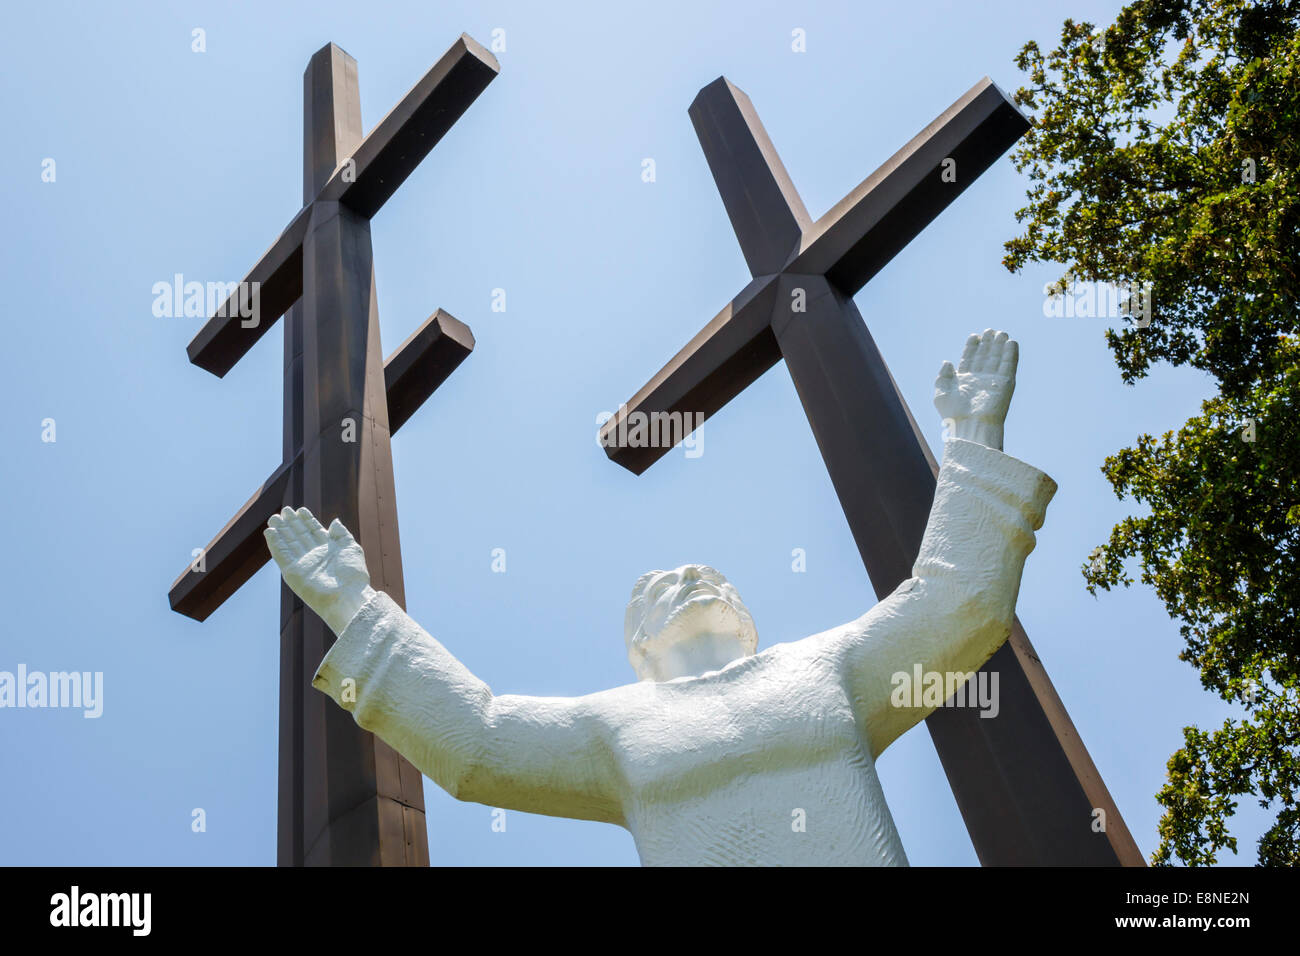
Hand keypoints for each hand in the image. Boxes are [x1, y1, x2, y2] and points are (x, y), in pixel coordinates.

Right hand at [264, 507, 374, 635]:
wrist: (347, 595)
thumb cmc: (353, 574)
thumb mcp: (350, 548)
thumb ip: (341, 534)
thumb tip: (335, 521)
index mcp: (328, 550)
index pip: (314, 531)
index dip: (306, 520)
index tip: (300, 509)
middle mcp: (314, 556)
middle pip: (299, 536)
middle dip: (291, 523)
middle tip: (284, 511)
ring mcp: (302, 564)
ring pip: (288, 544)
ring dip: (281, 531)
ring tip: (274, 518)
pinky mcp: (292, 573)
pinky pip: (281, 555)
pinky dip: (275, 544)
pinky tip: (270, 532)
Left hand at [933, 329, 1017, 450]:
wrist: (971, 425)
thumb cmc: (954, 413)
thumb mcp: (941, 393)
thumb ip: (943, 376)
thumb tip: (947, 362)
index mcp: (963, 381)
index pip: (969, 359)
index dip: (972, 347)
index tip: (974, 335)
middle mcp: (979, 380)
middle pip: (984, 357)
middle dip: (987, 343)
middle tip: (990, 330)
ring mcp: (992, 381)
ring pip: (997, 359)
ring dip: (1000, 346)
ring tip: (1001, 333)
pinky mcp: (1005, 384)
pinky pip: (1009, 365)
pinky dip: (1010, 354)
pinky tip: (1011, 342)